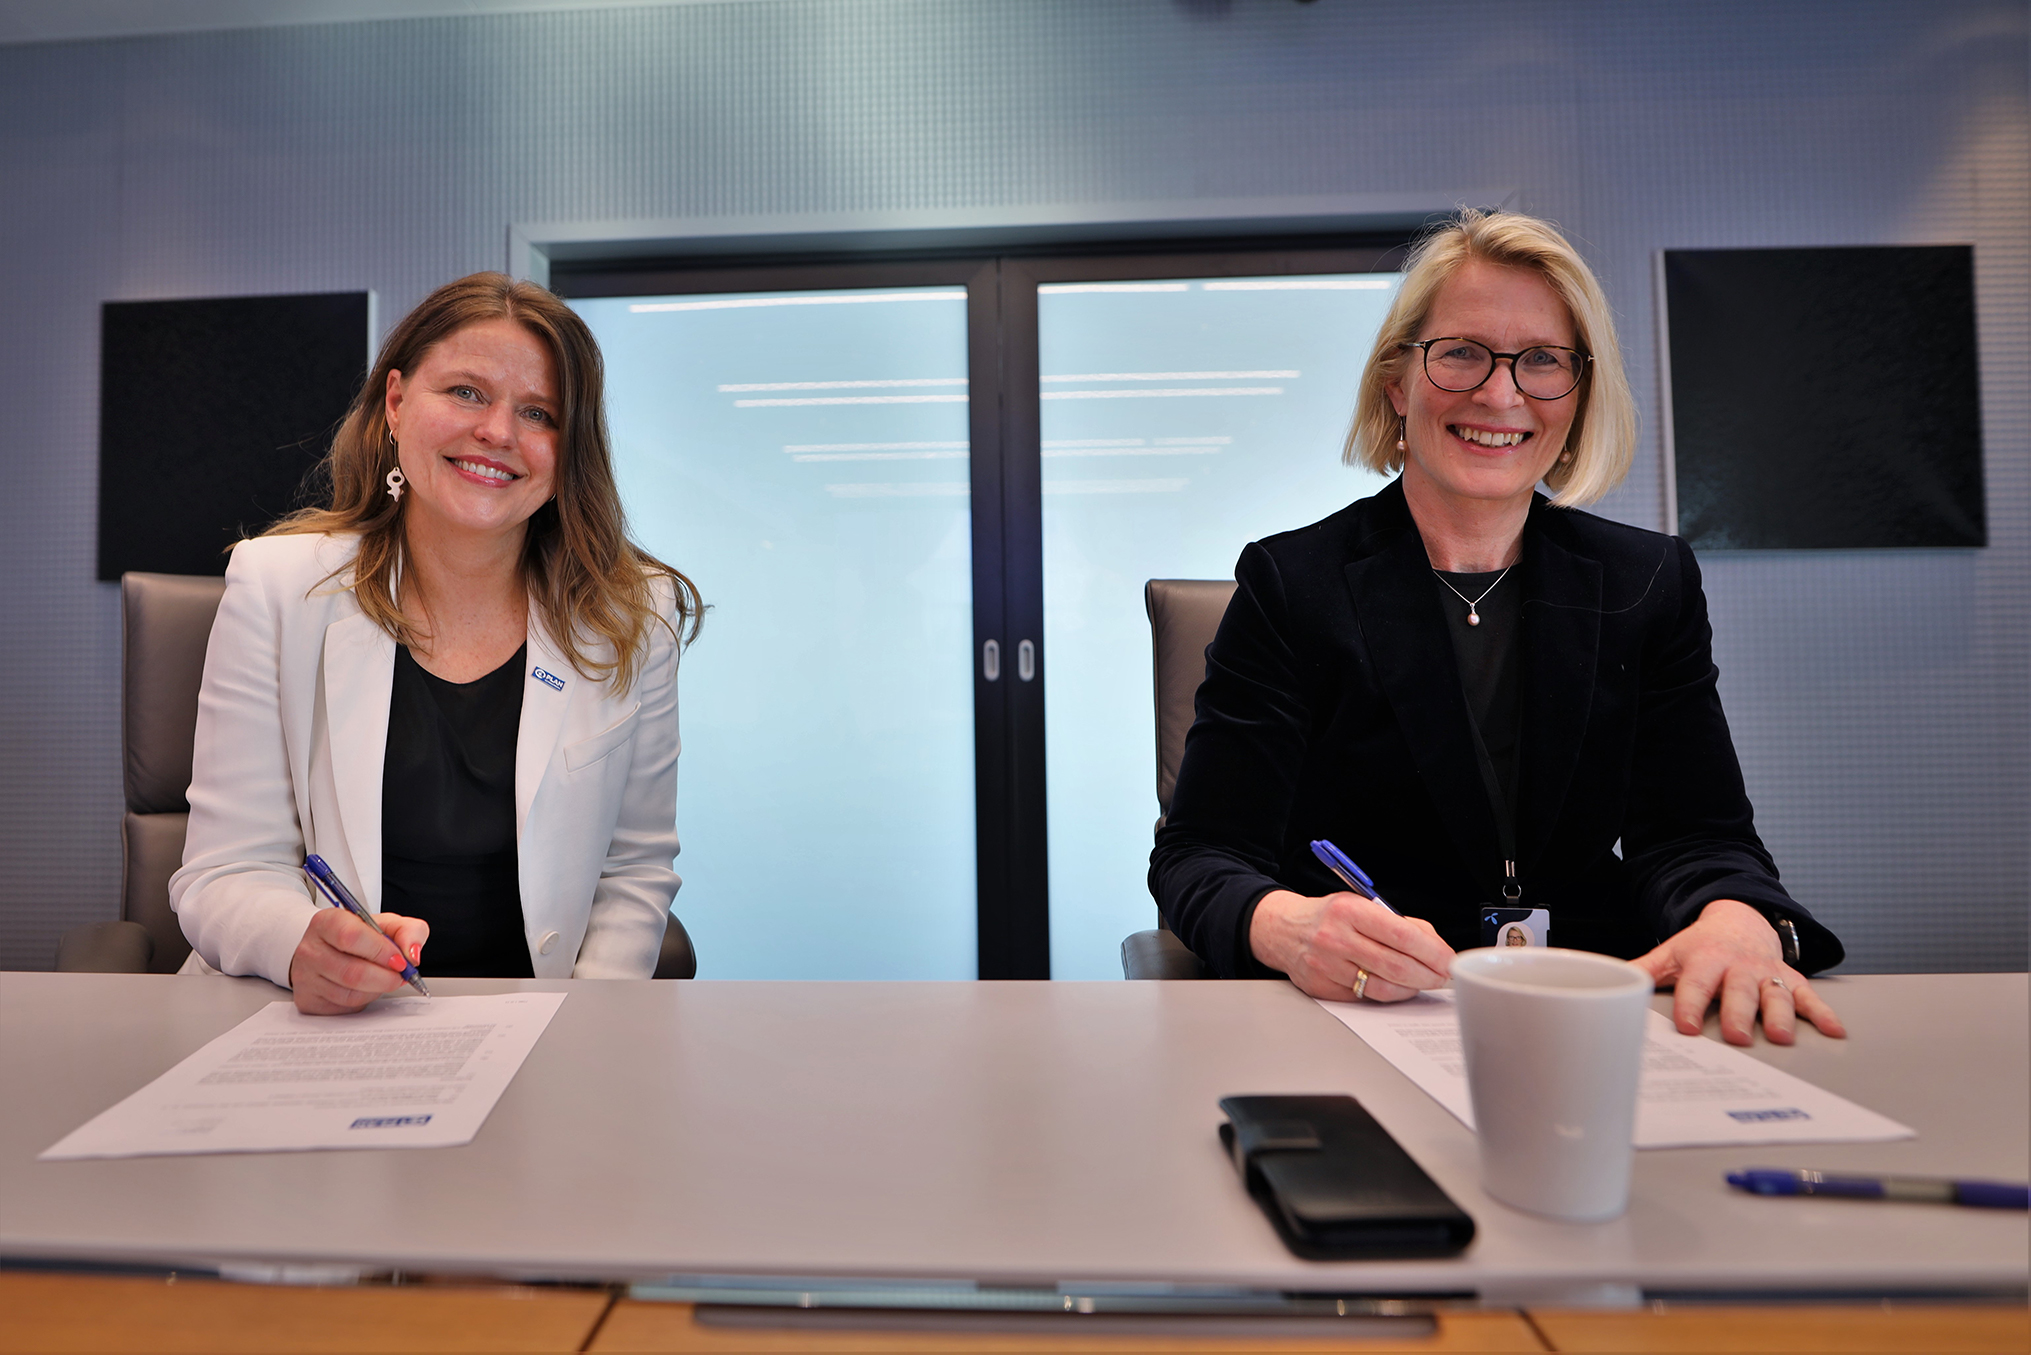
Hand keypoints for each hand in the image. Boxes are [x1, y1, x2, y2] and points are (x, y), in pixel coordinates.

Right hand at [288, 908, 428, 1014]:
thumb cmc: (360, 936)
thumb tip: (412, 954)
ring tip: (384, 979)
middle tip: (400, 975)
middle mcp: (310, 948)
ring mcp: (305, 976)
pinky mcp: (307, 999)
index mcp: (328, 922)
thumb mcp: (387, 924)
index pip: (351, 936)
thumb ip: (409, 931)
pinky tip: (367, 988)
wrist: (330, 950)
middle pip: (352, 971)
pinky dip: (363, 1000)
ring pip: (349, 993)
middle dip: (385, 977)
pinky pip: (343, 1006)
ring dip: (376, 990)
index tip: (400, 960)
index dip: (380, 951)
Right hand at [1249, 889, 1454, 1002]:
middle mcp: (1335, 938)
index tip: (1449, 960)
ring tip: (1423, 982)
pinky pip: (1364, 998)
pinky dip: (1387, 994)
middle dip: (1428, 974)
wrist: (1284, 930)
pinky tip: (1396, 987)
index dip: (1432, 951)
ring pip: (1382, 987)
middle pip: (1395, 965)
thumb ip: (1401, 923)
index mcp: (1349, 910)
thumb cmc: (1330, 917)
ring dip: (1411, 988)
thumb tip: (1436, 947)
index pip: (1401, 934)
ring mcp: (1326, 966)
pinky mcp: (1321, 988)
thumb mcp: (1362, 905)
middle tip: (1444, 977)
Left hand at [1633, 898, 1844, 1046]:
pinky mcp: (1790, 979)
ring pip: (1775, 994)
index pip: (1696, 985)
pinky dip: (1823, 1013)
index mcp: (1705, 960)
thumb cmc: (1700, 946)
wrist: (1739, 919)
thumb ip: (1642, 971)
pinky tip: (1833, 1031)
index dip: (1690, 1005)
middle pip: (1738, 992)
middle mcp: (1739, 967)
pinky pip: (1809, 995)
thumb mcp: (1669, 954)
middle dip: (1738, 1014)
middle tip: (1737, 1037)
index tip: (1687, 1027)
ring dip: (1780, 1015)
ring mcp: (1767, 973)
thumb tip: (1606, 982)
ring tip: (1782, 1037)